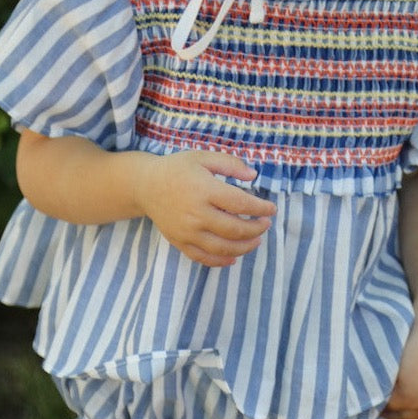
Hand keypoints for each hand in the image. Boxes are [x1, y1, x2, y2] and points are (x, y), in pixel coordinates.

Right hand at [137, 150, 275, 266]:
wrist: (146, 185)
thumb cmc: (178, 168)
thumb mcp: (204, 157)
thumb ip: (230, 164)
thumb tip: (253, 175)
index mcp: (204, 189)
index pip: (240, 204)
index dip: (260, 208)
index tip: (271, 209)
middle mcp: (196, 213)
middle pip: (234, 229)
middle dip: (256, 229)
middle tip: (265, 224)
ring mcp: (187, 231)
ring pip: (222, 248)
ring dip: (244, 247)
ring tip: (256, 240)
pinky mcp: (179, 242)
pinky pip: (203, 258)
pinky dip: (221, 261)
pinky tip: (233, 257)